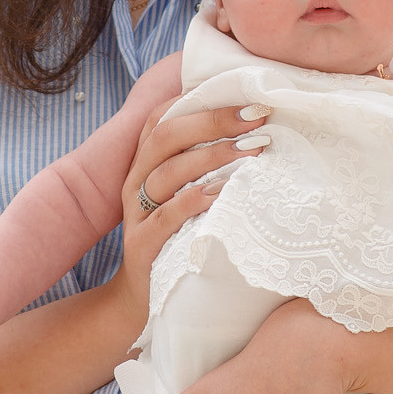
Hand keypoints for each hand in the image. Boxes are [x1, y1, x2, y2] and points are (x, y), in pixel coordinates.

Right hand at [110, 103, 270, 321]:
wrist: (143, 296)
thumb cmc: (179, 236)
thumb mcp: (188, 193)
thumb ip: (206, 163)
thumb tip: (256, 130)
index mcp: (146, 162)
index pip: (163, 116)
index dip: (200, 100)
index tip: (246, 97)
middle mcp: (136, 180)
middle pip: (165, 136)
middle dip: (212, 122)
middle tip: (256, 119)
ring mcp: (135, 213)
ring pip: (165, 172)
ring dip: (210, 157)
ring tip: (251, 151)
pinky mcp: (141, 244)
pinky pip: (163, 216)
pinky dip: (192, 201)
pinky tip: (221, 194)